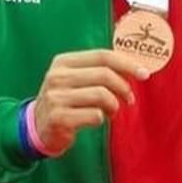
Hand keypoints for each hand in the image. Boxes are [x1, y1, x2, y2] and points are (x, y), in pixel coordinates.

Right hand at [31, 50, 150, 156]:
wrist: (37, 127)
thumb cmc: (65, 101)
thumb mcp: (75, 79)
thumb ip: (99, 71)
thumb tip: (134, 68)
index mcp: (63, 62)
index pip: (102, 56)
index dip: (127, 63)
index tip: (144, 74)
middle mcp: (57, 77)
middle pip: (104, 75)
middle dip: (124, 88)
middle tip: (129, 99)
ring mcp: (56, 97)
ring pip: (102, 95)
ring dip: (114, 106)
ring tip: (111, 112)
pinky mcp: (59, 118)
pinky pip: (95, 116)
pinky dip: (102, 119)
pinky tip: (97, 120)